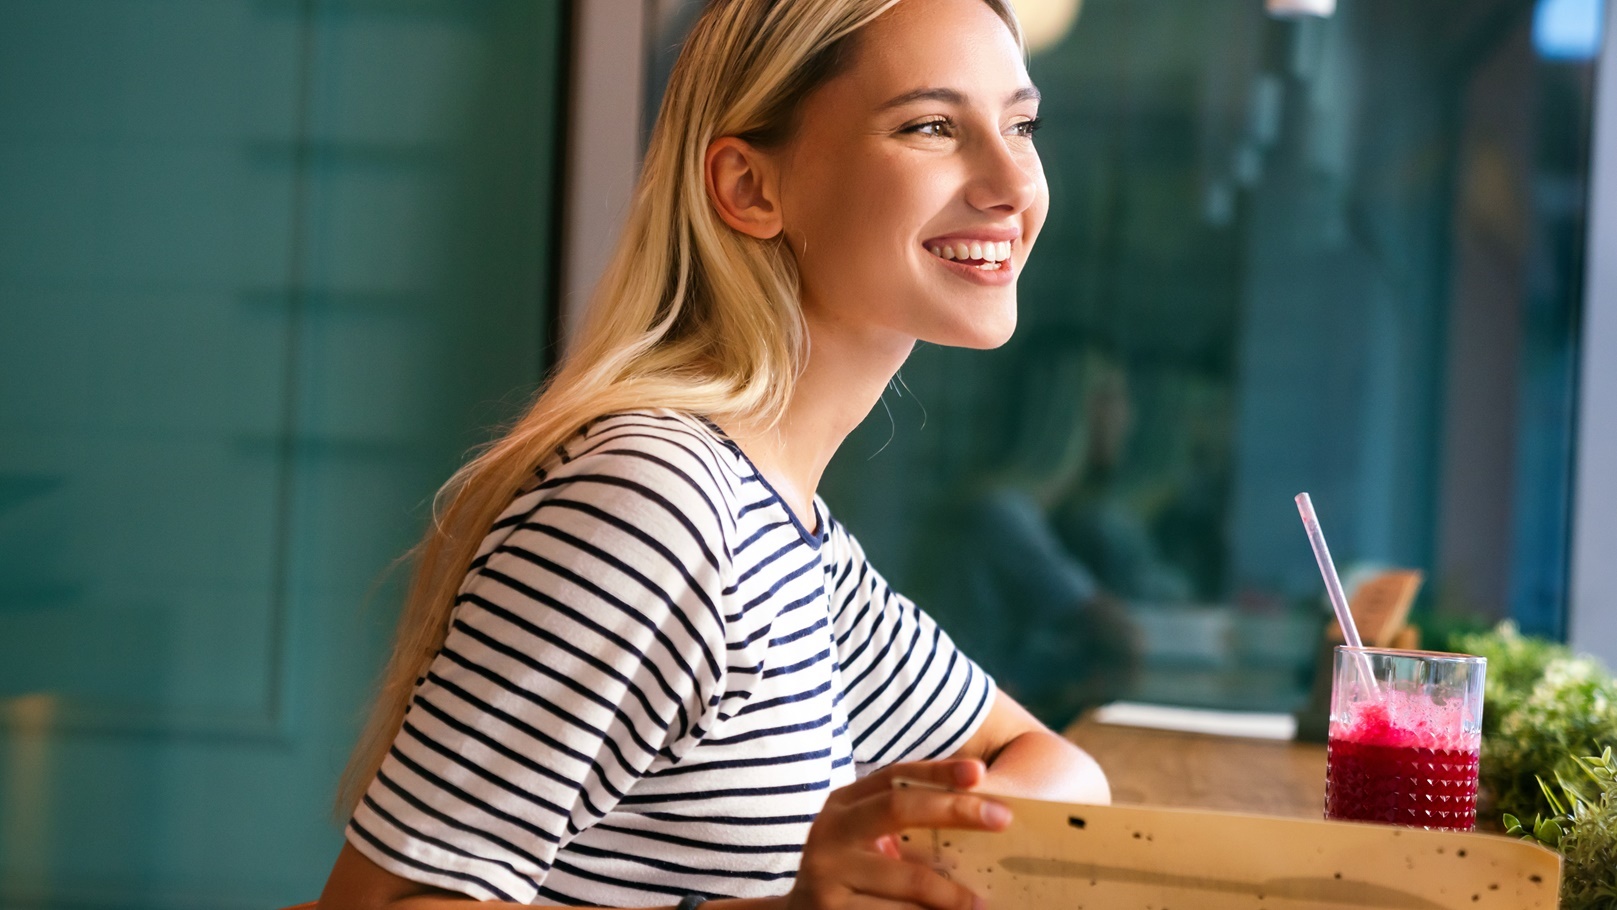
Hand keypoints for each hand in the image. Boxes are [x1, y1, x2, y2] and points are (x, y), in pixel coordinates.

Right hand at [785, 759, 1010, 909]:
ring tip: (982, 902)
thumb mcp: (867, 838)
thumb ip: (907, 823)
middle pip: (898, 807)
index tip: (980, 771)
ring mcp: (828, 874)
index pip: (895, 776)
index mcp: (844, 803)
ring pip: (907, 878)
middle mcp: (831, 831)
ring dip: (952, 892)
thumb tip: (980, 810)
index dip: (938, 771)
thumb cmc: (853, 874)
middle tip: (1002, 819)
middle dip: (954, 809)